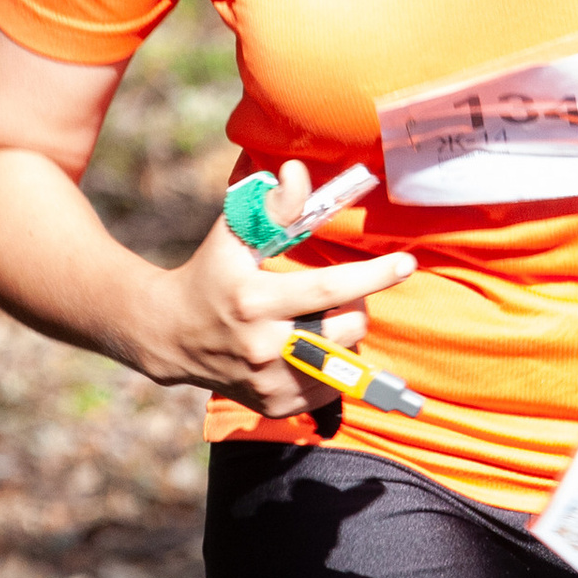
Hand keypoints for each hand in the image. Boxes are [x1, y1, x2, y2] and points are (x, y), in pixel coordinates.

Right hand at [134, 161, 415, 418]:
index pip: (327, 290)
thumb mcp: (233, 234)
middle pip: (346, 328)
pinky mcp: (277, 406)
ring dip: (343, 333)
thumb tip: (298, 171)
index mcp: (255, 302)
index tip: (407, 263)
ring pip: (344, 360)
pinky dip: (331, 365)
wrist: (170, 336)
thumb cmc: (209, 274)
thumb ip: (272, 205)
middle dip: (357, 303)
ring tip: (317, 317)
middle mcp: (264, 348)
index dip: (372, 276)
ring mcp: (271, 383)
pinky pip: (331, 388)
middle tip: (342, 290)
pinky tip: (307, 346)